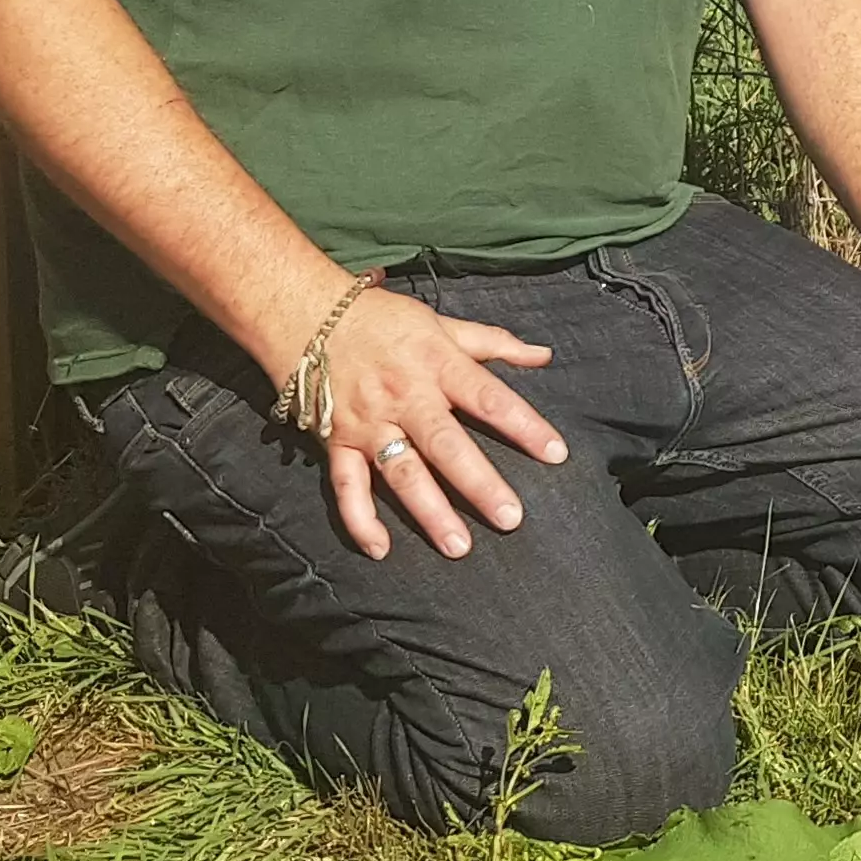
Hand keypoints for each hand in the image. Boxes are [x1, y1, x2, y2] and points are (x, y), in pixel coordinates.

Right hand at [311, 286, 567, 561]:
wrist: (305, 312)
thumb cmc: (382, 319)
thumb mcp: (441, 324)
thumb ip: (494, 344)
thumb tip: (544, 355)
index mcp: (437, 364)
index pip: (489, 397)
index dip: (524, 425)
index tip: (556, 454)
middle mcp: (405, 396)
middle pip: (446, 444)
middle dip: (478, 483)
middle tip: (510, 518)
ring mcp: (368, 422)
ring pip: (401, 472)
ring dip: (429, 511)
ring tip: (457, 546)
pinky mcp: (336, 441)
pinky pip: (346, 486)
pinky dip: (359, 519)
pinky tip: (380, 549)